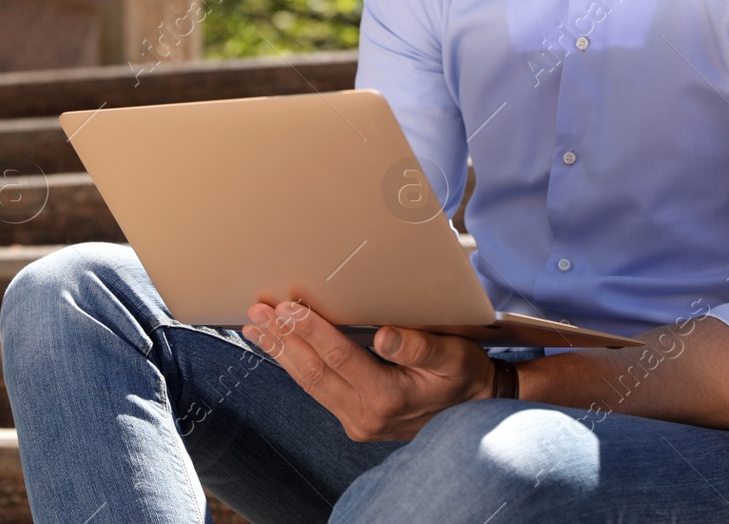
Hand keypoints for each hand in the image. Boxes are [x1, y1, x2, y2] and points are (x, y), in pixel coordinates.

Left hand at [242, 300, 499, 440]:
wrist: (473, 412)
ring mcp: (357, 421)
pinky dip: (294, 365)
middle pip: (314, 372)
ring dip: (280, 352)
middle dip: (283, 339)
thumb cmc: (464, 377)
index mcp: (389, 398)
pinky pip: (317, 390)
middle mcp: (366, 415)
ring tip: (254, 327)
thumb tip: (385, 336)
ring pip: (309, 384)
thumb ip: (420, 347)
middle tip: (258, 311)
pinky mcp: (353, 419)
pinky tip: (277, 347)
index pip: (339, 358)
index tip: (287, 307)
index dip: (311, 330)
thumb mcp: (452, 358)